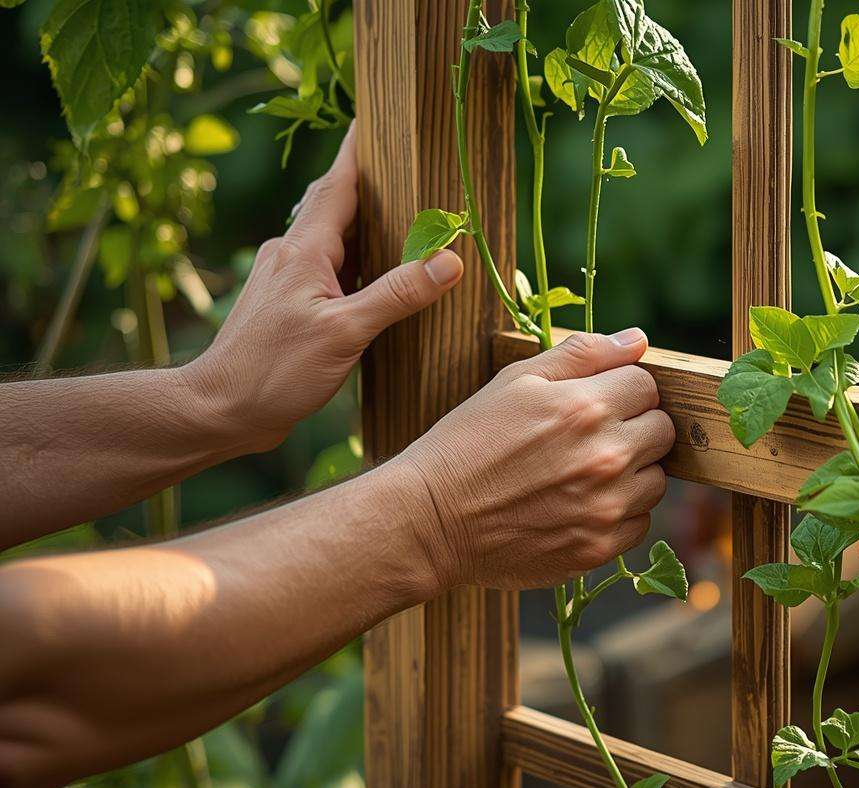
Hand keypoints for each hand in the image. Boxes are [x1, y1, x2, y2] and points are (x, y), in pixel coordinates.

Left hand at [184, 129, 464, 451]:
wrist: (219, 410)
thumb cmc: (273, 370)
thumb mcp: (345, 333)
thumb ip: (397, 294)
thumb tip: (450, 260)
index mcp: (304, 250)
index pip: (338, 184)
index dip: (360, 150)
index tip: (377, 117)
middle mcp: (290, 254)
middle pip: (333, 204)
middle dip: (366, 181)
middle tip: (401, 163)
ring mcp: (284, 279)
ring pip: (330, 238)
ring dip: (363, 226)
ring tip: (401, 217)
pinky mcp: (286, 305)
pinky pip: (327, 269)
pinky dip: (354, 263)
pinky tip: (374, 279)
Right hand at [387, 330, 674, 589]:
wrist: (432, 519)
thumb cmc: (469, 442)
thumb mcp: (515, 381)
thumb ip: (584, 354)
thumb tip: (639, 339)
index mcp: (587, 407)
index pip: (648, 385)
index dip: (624, 390)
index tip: (598, 403)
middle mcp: (606, 456)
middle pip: (663, 431)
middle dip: (635, 427)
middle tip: (591, 437)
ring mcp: (607, 506)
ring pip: (657, 480)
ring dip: (632, 473)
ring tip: (583, 473)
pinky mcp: (601, 547)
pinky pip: (641, 523)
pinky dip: (620, 514)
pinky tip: (580, 505)